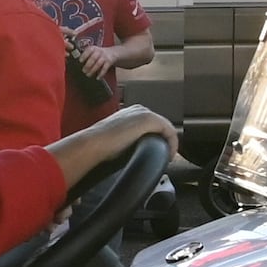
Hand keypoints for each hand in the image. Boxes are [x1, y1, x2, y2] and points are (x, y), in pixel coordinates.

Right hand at [51, 105, 176, 184]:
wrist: (94, 144)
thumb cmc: (99, 145)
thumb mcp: (117, 139)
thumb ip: (127, 139)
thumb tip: (133, 150)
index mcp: (130, 112)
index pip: (152, 124)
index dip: (159, 139)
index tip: (159, 152)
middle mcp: (139, 109)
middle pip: (161, 126)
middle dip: (165, 141)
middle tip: (166, 156)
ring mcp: (144, 113)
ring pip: (166, 128)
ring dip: (169, 143)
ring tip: (168, 157)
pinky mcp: (149, 120)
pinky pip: (169, 132)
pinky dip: (172, 144)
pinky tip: (169, 155)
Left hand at [78, 39, 119, 79]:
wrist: (113, 52)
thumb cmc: (99, 54)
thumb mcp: (93, 51)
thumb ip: (86, 56)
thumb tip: (76, 63)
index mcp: (93, 48)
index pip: (88, 50)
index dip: (84, 56)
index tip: (80, 61)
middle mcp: (99, 51)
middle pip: (93, 58)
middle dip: (88, 65)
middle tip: (83, 71)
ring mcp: (105, 56)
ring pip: (98, 63)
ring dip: (93, 70)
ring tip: (88, 75)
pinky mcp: (109, 62)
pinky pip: (105, 68)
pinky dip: (101, 74)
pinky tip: (98, 78)